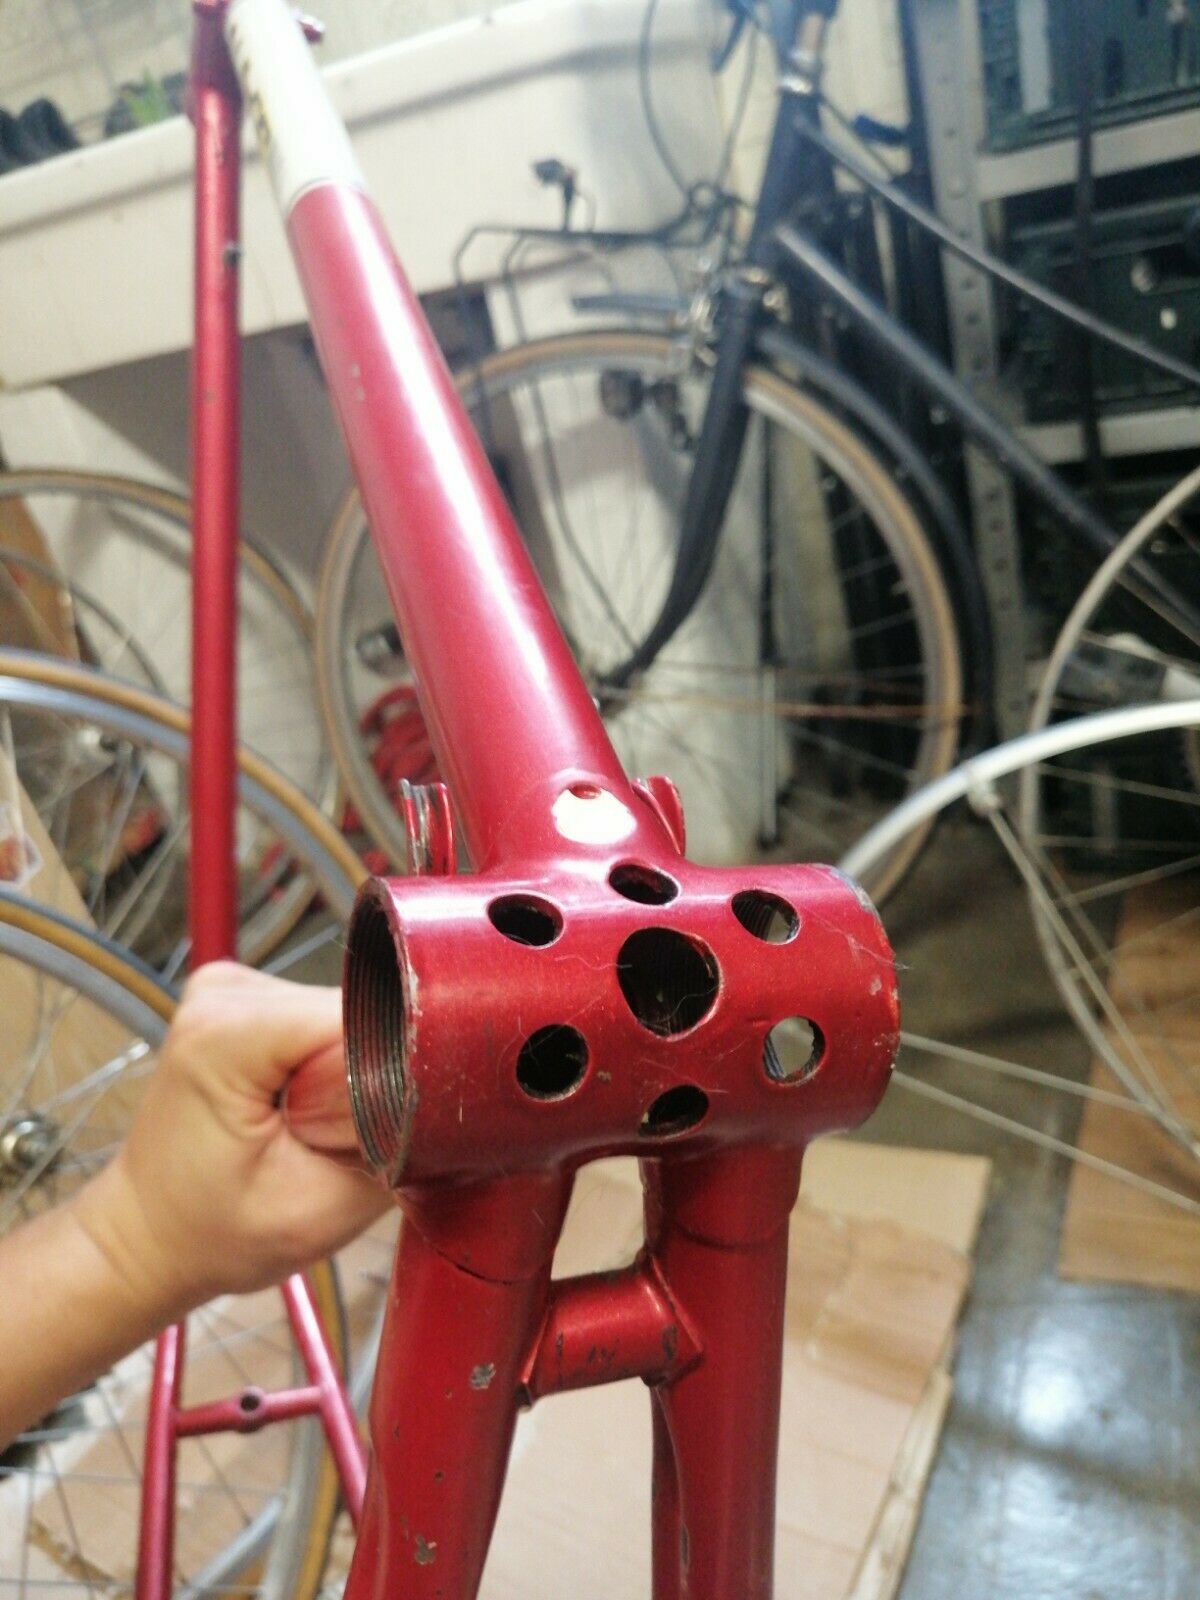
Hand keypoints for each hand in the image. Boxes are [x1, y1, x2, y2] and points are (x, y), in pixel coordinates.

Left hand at [72, 962, 390, 1322]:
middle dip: (380, 1073)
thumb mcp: (320, 1210)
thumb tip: (455, 1097)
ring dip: (357, 1068)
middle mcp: (228, 991)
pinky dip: (336, 1061)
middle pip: (360, 1009)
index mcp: (230, 1033)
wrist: (147, 1236)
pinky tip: (309, 1104)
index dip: (402, 1067)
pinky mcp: (246, 997)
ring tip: (323, 1127)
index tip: (407, 1121)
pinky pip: (328, 1016)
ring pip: (352, 1011)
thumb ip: (395, 1144)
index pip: (365, 1016)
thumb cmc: (214, 1235)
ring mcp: (233, 986)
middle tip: (352, 1140)